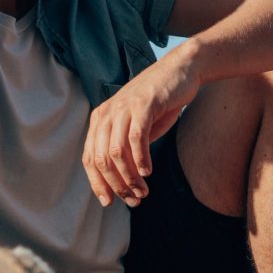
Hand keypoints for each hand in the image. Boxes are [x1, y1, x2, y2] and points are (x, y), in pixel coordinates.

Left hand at [82, 48, 201, 206]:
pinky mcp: (144, 104)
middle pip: (102, 159)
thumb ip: (128, 147)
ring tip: (143, 191)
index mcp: (101, 120)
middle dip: (116, 185)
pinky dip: (141, 158)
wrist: (181, 70)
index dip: (98, 183)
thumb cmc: (161, 102)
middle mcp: (107, 114)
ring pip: (118, 152)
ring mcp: (124, 108)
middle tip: (133, 200)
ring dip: (130, 177)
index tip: (110, 202)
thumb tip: (123, 179)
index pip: (90, 158)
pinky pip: (137, 137)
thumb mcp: (139, 127)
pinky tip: (149, 171)